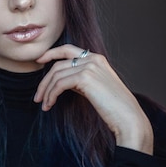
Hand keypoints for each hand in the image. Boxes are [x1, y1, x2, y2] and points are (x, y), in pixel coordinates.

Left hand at [34, 44, 153, 154]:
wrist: (127, 117)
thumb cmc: (112, 107)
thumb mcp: (94, 87)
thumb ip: (79, 79)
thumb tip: (60, 80)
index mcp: (96, 58)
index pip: (68, 49)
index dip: (51, 53)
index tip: (39, 60)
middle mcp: (93, 58)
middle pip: (58, 64)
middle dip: (44, 81)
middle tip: (37, 97)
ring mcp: (89, 66)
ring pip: (56, 75)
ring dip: (46, 91)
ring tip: (43, 104)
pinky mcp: (85, 77)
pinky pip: (59, 84)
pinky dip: (51, 95)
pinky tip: (49, 105)